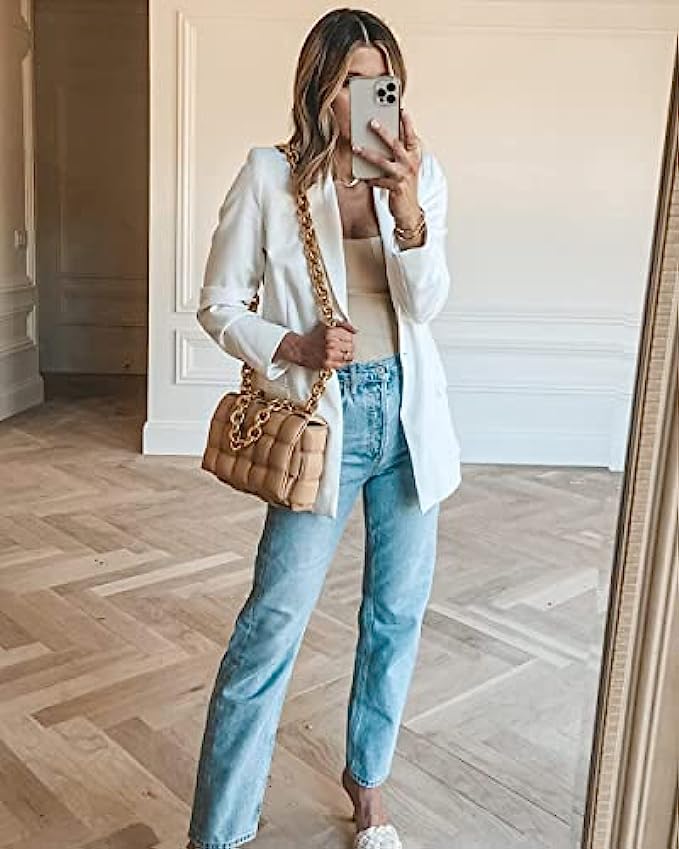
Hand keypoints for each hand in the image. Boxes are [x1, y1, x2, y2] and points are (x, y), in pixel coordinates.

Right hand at [276, 321, 356, 369]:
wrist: (300, 348)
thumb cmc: (313, 337)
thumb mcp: (326, 325)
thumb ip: (343, 325)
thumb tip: (355, 330)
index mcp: (331, 331)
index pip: (350, 336)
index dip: (349, 339)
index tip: (345, 340)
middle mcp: (331, 343)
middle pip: (351, 346)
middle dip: (349, 347)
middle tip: (343, 348)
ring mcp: (329, 354)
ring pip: (348, 356)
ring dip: (347, 356)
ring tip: (341, 354)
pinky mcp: (327, 364)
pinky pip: (342, 365)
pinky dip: (342, 363)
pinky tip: (337, 359)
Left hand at [352, 107, 422, 227]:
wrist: (409, 211)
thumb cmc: (405, 186)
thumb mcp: (405, 167)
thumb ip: (398, 152)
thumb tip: (383, 136)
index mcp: (414, 156)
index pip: (412, 135)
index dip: (407, 122)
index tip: (401, 108)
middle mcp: (410, 164)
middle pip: (396, 144)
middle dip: (383, 132)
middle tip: (371, 122)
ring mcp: (403, 176)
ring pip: (383, 161)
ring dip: (368, 153)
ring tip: (356, 147)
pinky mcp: (395, 188)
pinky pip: (377, 180)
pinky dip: (368, 177)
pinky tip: (360, 175)